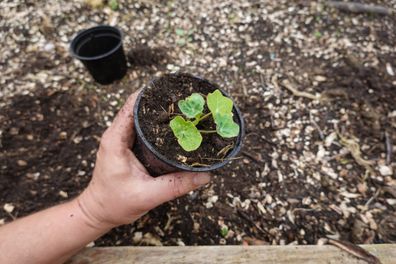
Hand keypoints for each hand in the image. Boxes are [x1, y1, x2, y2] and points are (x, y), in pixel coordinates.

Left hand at [77, 91, 210, 229]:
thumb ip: (176, 186)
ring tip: (181, 109)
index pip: (131, 106)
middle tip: (184, 100)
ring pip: (140, 116)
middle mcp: (116, 135)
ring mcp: (121, 139)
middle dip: (159, 101)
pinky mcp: (126, 146)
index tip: (171, 89)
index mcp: (116, 140)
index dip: (150, 95)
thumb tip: (205, 176)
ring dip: (158, 111)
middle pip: (138, 107)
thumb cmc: (115, 204)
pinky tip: (172, 126)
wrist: (99, 212)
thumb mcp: (148, 195)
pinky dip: (155, 124)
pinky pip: (141, 128)